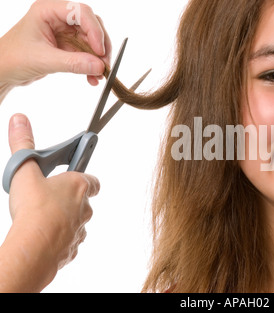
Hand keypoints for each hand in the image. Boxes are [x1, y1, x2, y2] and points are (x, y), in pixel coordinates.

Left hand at [0, 0, 111, 87]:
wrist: (2, 72)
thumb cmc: (12, 58)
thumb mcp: (44, 60)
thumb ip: (73, 63)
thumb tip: (98, 66)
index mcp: (48, 10)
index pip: (81, 12)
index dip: (95, 30)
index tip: (100, 52)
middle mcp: (58, 18)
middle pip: (91, 26)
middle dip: (100, 46)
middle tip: (104, 65)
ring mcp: (64, 32)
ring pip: (92, 41)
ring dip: (98, 59)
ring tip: (99, 75)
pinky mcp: (67, 47)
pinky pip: (86, 54)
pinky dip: (91, 66)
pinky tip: (92, 78)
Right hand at [0, 114, 99, 291]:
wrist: (35, 248)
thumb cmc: (34, 208)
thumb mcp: (24, 170)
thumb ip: (23, 144)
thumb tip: (19, 119)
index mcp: (78, 186)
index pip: (92, 180)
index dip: (84, 178)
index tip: (73, 177)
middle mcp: (85, 208)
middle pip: (84, 202)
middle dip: (70, 200)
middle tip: (48, 199)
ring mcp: (80, 230)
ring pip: (76, 223)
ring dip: (65, 221)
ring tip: (42, 220)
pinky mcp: (73, 250)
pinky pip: (68, 243)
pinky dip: (59, 240)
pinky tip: (43, 238)